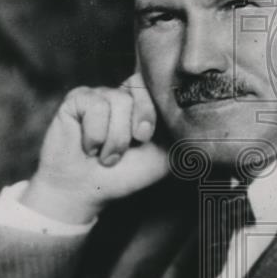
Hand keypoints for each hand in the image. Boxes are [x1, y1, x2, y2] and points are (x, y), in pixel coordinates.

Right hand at [20, 72, 168, 224]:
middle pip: (140, 87)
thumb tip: (199, 120)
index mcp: (143, 105)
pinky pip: (95, 106)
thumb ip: (181, 135)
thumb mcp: (164, 158)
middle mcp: (121, 95)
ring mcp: (99, 95)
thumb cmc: (122, 176)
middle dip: (142, 121)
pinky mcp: (77, 99)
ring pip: (120, 100)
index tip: (147, 137)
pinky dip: (95, 135)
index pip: (157, 84)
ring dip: (116, 138)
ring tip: (106, 155)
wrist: (85, 193)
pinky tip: (89, 147)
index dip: (156, 109)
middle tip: (134, 144)